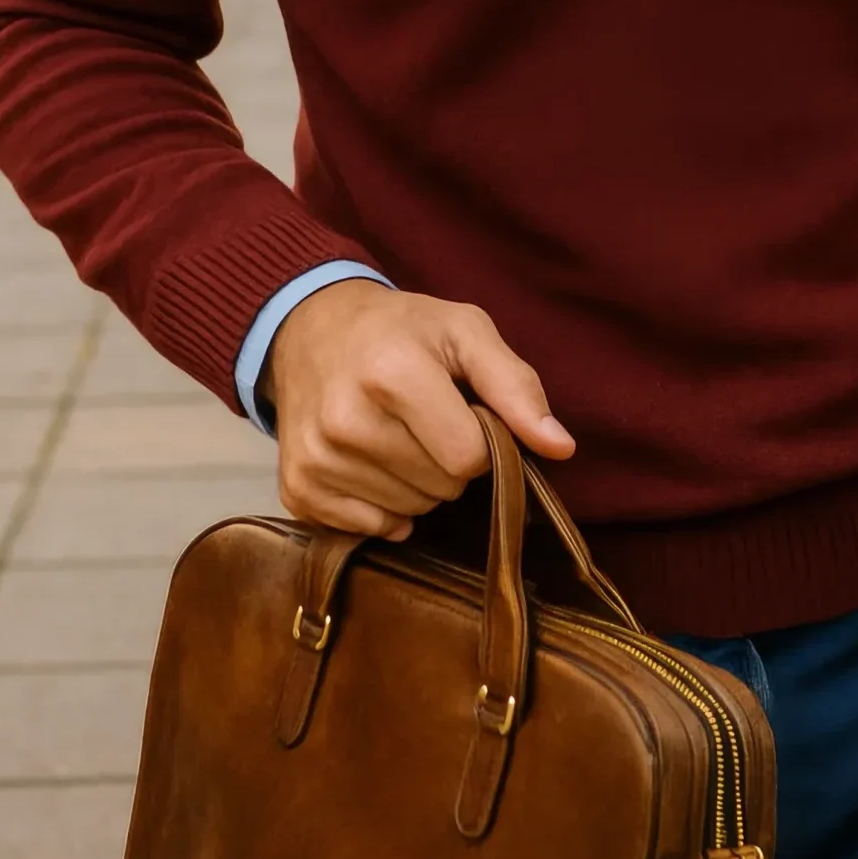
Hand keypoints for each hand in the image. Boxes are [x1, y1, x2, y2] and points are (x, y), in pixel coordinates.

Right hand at [262, 279, 574, 538]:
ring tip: (399, 436)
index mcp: (393, 373)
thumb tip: (560, 447)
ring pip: (407, 513)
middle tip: (427, 420)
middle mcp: (346, 420)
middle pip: (439, 489)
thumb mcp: (465, 331)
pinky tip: (373, 464)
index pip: (468, 458)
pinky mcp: (297, 488)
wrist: (312, 329)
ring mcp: (316, 458)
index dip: (482, 442)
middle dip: (448, 462)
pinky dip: (381, 507)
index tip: (466, 413)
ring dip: (417, 484)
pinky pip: (368, 529)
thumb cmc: (402, 329)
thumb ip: (516, 385)